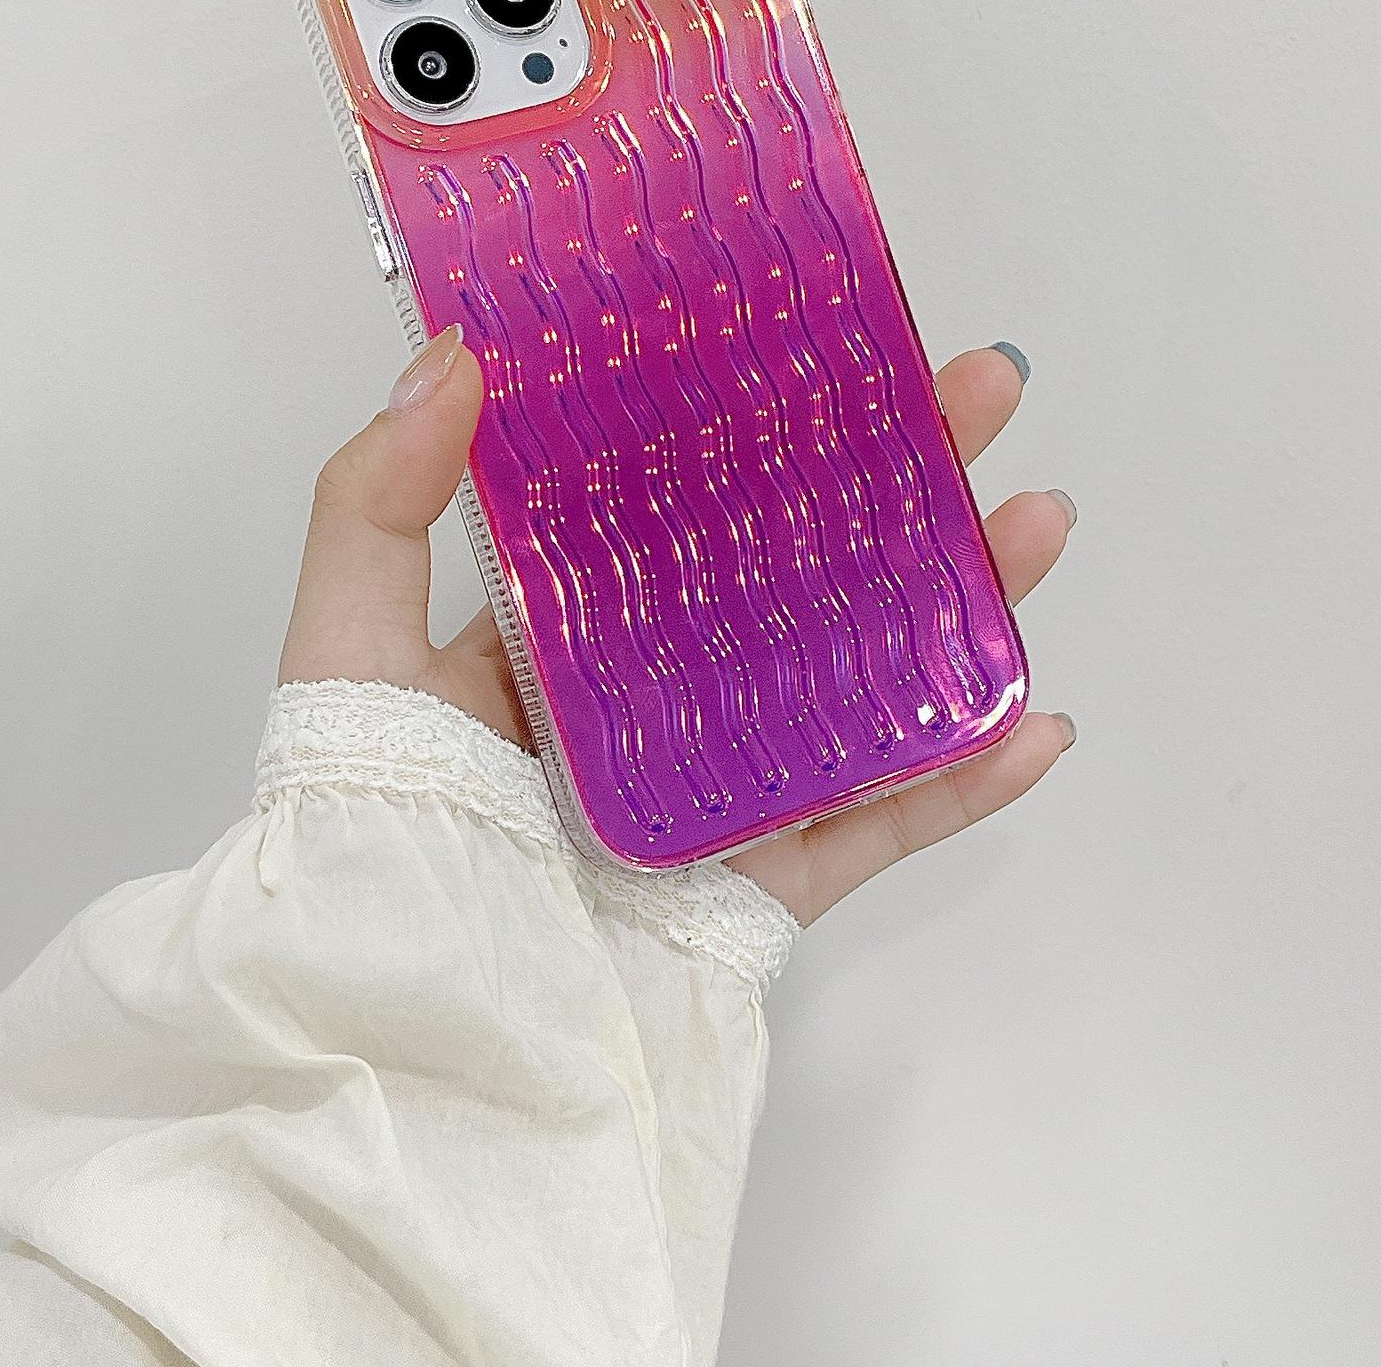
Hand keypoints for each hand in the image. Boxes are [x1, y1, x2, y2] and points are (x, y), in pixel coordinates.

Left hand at [279, 328, 1074, 923]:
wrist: (407, 1046)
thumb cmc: (365, 842)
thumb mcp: (345, 648)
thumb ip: (374, 502)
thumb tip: (453, 355)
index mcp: (571, 626)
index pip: (689, 494)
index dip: (770, 412)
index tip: (838, 334)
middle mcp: (663, 694)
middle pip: (808, 567)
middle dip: (903, 477)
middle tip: (982, 393)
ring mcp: (727, 788)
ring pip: (868, 678)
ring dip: (964, 604)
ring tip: (1035, 523)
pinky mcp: (765, 887)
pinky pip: (880, 825)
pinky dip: (963, 783)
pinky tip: (1033, 722)